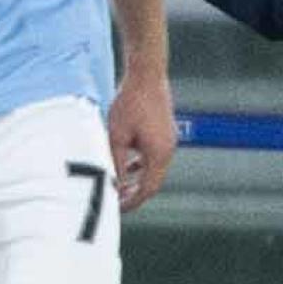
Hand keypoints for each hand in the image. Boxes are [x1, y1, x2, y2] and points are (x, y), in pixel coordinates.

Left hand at [107, 66, 176, 212]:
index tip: (117, 209)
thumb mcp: (117, 136)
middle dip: (135, 193)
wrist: (147, 74)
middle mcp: (168, 149)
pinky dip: (142, 165)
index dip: (133, 201)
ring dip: (138, 179)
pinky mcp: (165, 131)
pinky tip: (128, 166)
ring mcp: (169, 140)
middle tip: (117, 202)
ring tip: (121, 187)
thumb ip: (116, 162)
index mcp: (158, 154)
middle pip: (153, 181)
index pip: (148, 189)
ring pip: (154, 169)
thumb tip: (113, 183)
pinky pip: (154, 156)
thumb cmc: (130, 103)